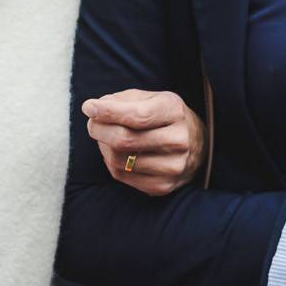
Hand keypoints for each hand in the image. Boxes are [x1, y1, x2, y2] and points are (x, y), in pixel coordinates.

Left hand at [84, 90, 203, 196]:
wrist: (196, 146)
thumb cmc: (164, 117)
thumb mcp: (150, 98)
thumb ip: (122, 100)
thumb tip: (93, 109)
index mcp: (175, 111)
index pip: (138, 115)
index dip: (108, 112)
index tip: (88, 107)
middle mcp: (178, 140)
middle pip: (125, 140)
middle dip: (100, 129)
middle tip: (92, 122)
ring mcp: (173, 166)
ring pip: (119, 160)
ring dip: (104, 147)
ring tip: (107, 137)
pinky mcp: (163, 186)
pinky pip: (121, 176)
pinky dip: (110, 162)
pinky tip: (116, 153)